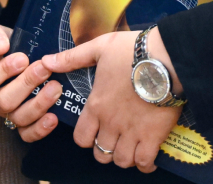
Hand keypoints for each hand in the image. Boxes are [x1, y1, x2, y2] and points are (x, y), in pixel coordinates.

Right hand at [0, 24, 62, 141]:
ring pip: (18, 118)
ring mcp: (5, 115)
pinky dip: (41, 129)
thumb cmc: (5, 46)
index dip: (2, 72)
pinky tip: (54, 117)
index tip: (23, 58)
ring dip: (39, 104)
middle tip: (45, 69)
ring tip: (56, 87)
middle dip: (26, 84)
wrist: (19, 55)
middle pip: (4, 102)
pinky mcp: (21, 124)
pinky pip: (27, 134)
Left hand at [45, 29, 182, 172]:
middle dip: (105, 150)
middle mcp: (111, 124)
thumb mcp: (99, 48)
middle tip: (114, 139)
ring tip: (131, 147)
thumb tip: (47, 61)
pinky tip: (147, 154)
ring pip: (122, 161)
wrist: (165, 58)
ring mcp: (132, 133)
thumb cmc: (131, 51)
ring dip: (124, 157)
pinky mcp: (153, 137)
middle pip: (101, 154)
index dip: (86, 138)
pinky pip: (144, 162)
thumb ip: (73, 58)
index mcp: (96, 106)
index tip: (95, 132)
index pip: (81, 137)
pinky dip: (145, 163)